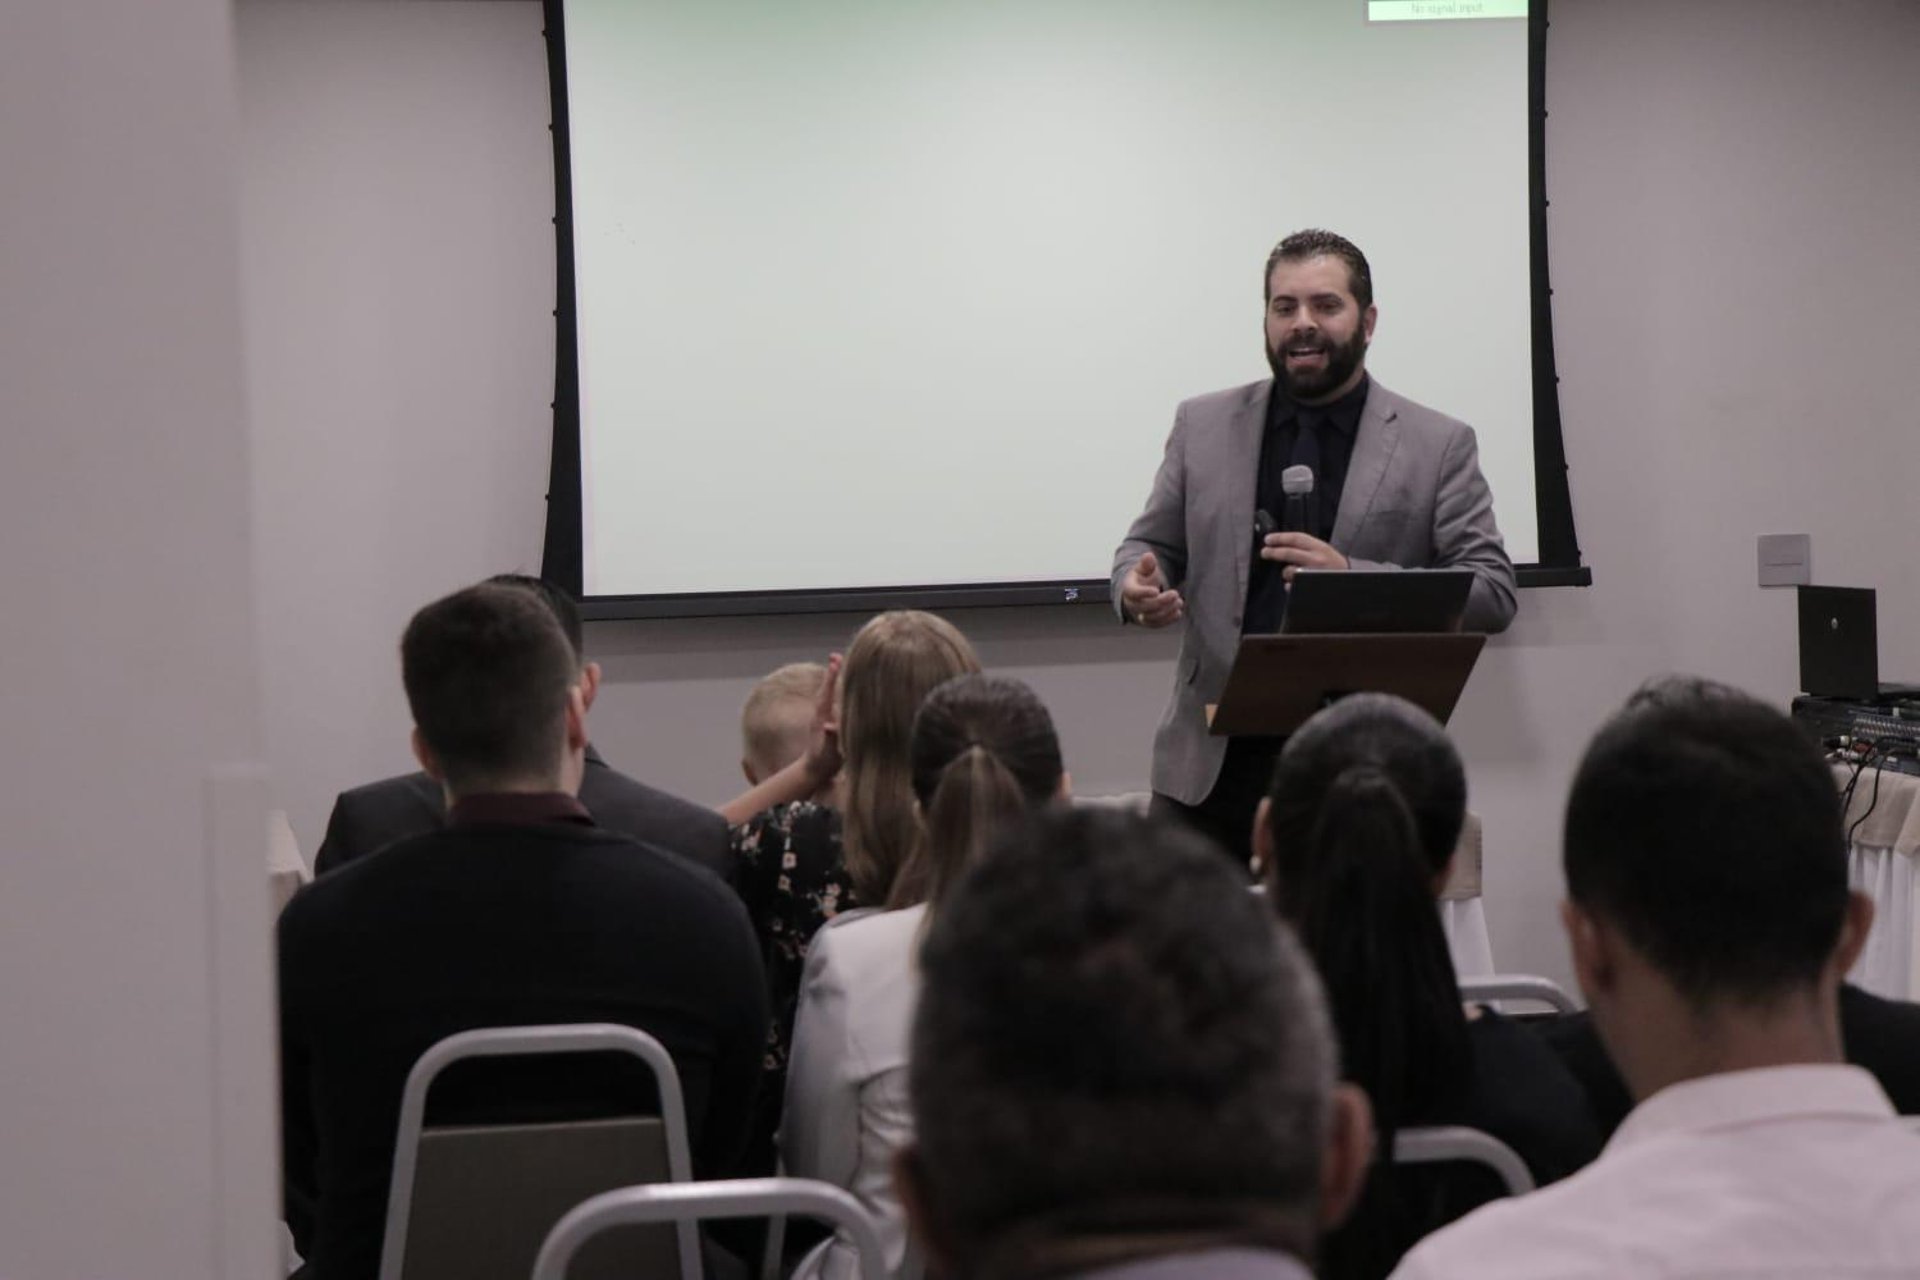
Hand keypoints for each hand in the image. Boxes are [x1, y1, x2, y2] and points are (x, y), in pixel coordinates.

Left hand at [802, 652, 843, 784]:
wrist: (813, 771)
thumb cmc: (823, 762)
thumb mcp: (828, 752)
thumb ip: (829, 738)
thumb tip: (828, 726)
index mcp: (821, 717)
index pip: (827, 692)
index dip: (831, 677)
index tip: (835, 661)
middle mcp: (822, 713)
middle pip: (828, 688)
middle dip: (832, 672)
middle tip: (835, 655)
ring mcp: (825, 717)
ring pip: (831, 693)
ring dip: (835, 678)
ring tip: (839, 662)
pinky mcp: (829, 721)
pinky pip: (834, 701)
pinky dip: (838, 690)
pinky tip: (845, 685)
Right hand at [1121, 551, 1184, 627]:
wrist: (1139, 591)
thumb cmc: (1142, 578)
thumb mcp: (1143, 568)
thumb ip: (1146, 563)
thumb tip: (1148, 556)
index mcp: (1128, 589)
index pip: (1133, 593)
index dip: (1144, 593)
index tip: (1156, 590)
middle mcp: (1132, 604)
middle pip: (1144, 607)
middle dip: (1161, 602)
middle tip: (1175, 594)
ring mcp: (1140, 615)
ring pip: (1151, 618)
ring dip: (1166, 612)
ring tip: (1179, 602)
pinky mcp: (1148, 622)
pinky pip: (1157, 625)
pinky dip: (1168, 620)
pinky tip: (1178, 612)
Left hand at [1261, 532, 1348, 582]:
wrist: (1353, 582)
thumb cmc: (1334, 567)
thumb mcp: (1323, 551)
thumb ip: (1306, 548)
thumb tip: (1282, 545)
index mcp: (1319, 548)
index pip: (1296, 538)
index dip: (1280, 537)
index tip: (1268, 539)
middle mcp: (1316, 559)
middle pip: (1289, 553)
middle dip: (1273, 552)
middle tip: (1265, 552)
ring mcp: (1312, 574)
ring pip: (1288, 571)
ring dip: (1286, 573)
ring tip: (1294, 574)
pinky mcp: (1309, 587)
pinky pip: (1291, 587)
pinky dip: (1290, 586)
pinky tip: (1297, 585)